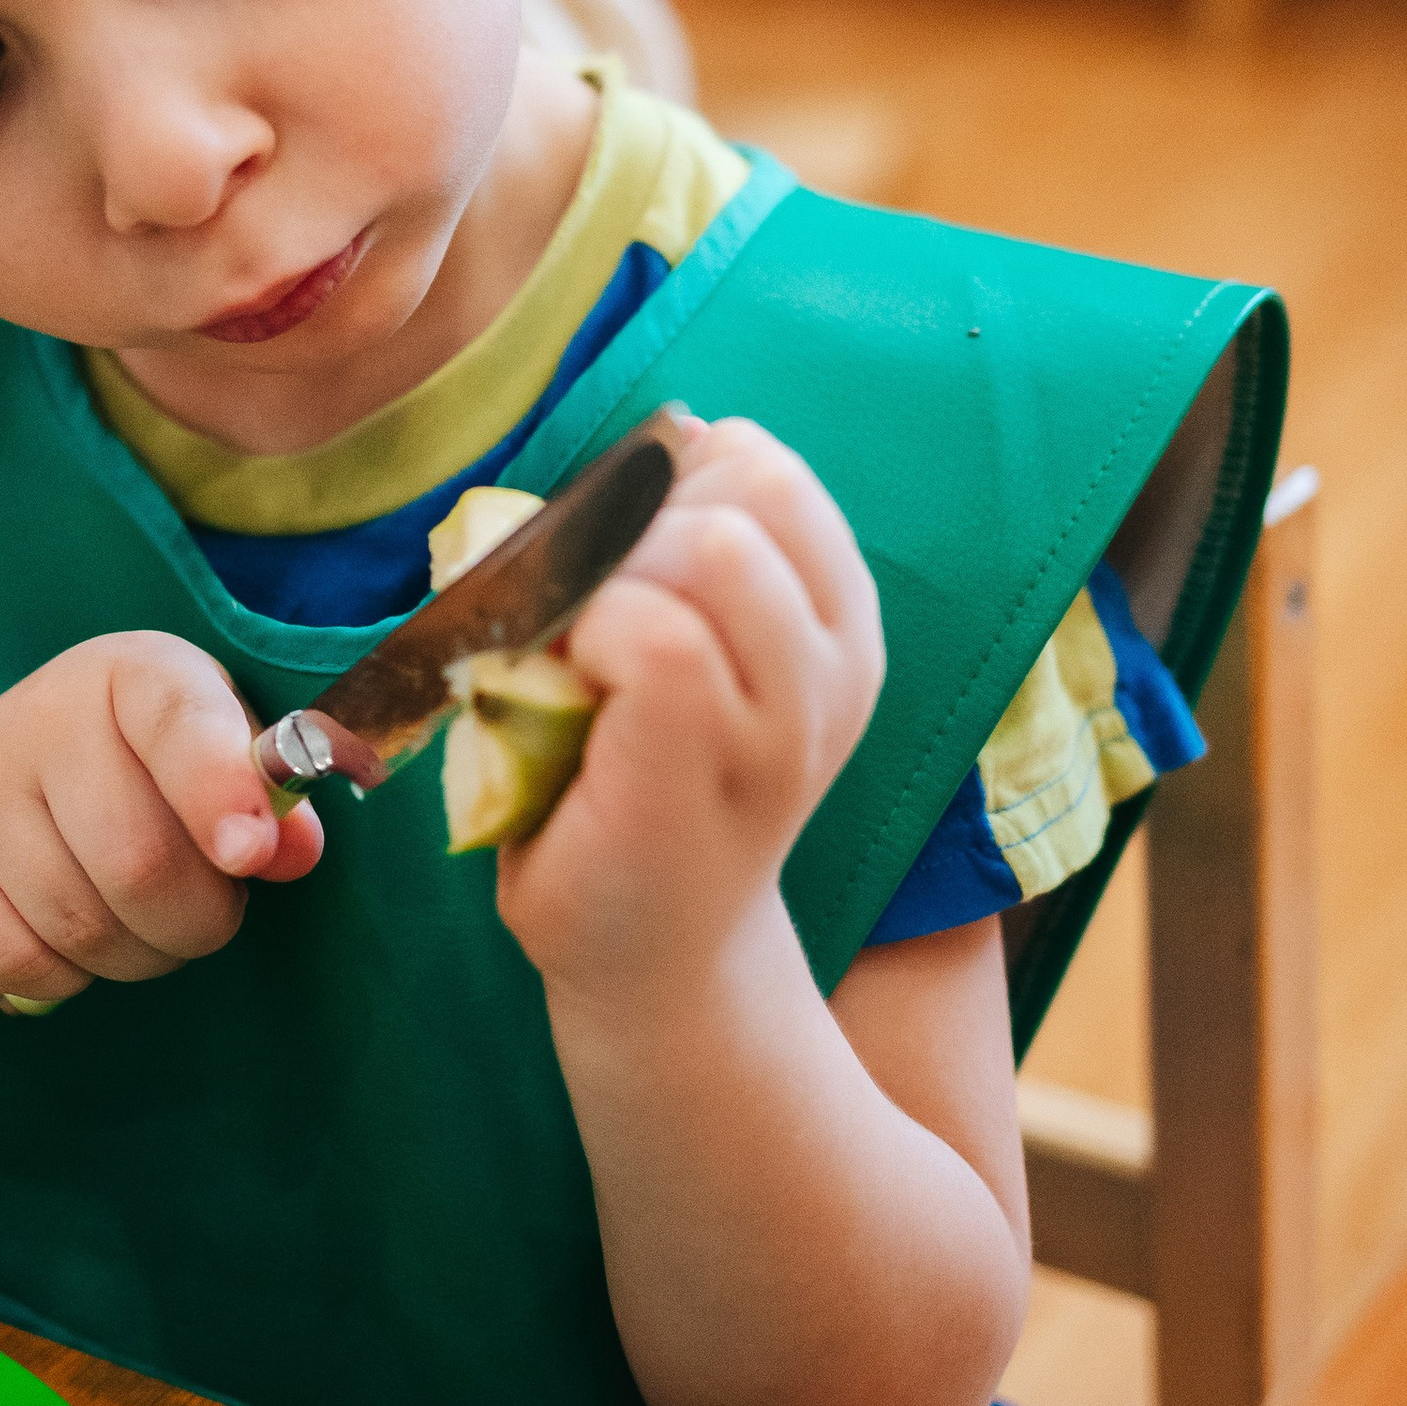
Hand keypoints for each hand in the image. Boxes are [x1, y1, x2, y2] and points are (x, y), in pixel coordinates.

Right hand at [0, 633, 322, 1011]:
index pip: (179, 725)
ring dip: (141, 955)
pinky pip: (19, 962)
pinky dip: (71, 979)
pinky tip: (81, 943)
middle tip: (210, 913)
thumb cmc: (145, 769)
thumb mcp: (216, 757)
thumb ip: (265, 799)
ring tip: (148, 925)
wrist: (6, 778)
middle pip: (138, 862)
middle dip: (200, 920)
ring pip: (82, 926)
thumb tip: (291, 850)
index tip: (250, 855)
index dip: (220, 792)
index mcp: (134, 672)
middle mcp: (42, 713)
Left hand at [495, 413, 882, 1005]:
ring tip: (583, 650)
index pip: (773, 474)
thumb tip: (654, 445)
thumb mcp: (696, 653)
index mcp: (836, 628)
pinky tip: (570, 690)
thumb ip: (682, 554)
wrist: (648, 960)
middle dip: (645, 519)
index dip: (676, 482)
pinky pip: (655, 632)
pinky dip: (589, 632)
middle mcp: (833, 670)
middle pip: (755, 491)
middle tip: (595, 610)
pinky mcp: (705, 769)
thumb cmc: (640, 792)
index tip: (627, 560)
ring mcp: (782, 725)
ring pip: (712, 547)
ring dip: (617, 574)